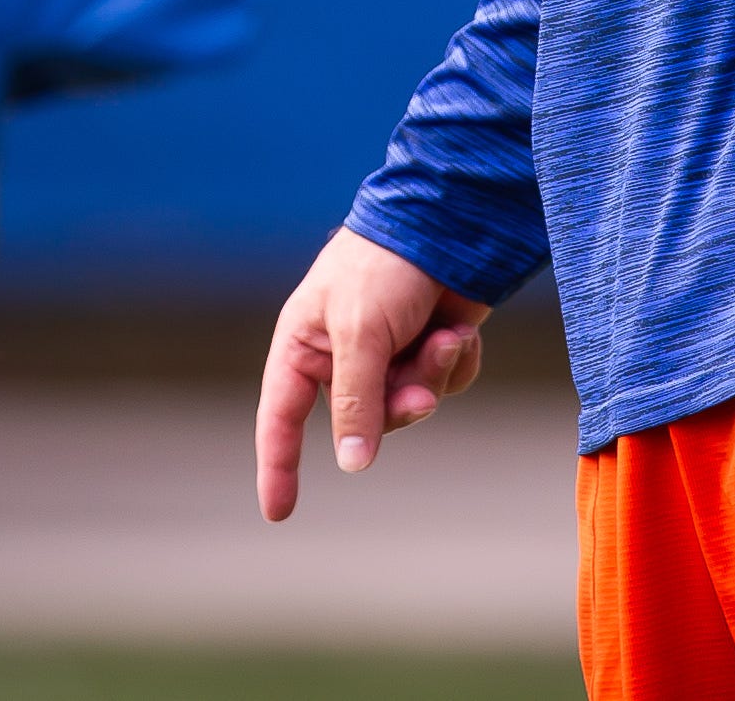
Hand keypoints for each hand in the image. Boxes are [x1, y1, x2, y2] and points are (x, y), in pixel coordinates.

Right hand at [254, 226, 490, 521]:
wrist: (448, 221)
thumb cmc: (385, 266)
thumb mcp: (360, 334)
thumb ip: (355, 401)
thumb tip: (352, 465)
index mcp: (305, 345)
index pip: (282, 417)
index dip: (278, 464)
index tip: (277, 513)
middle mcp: (343, 355)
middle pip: (366, 422)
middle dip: (399, 407)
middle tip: (420, 393)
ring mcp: (390, 353)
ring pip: (410, 406)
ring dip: (431, 378)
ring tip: (443, 337)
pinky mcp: (429, 347)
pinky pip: (443, 385)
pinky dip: (453, 363)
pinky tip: (457, 329)